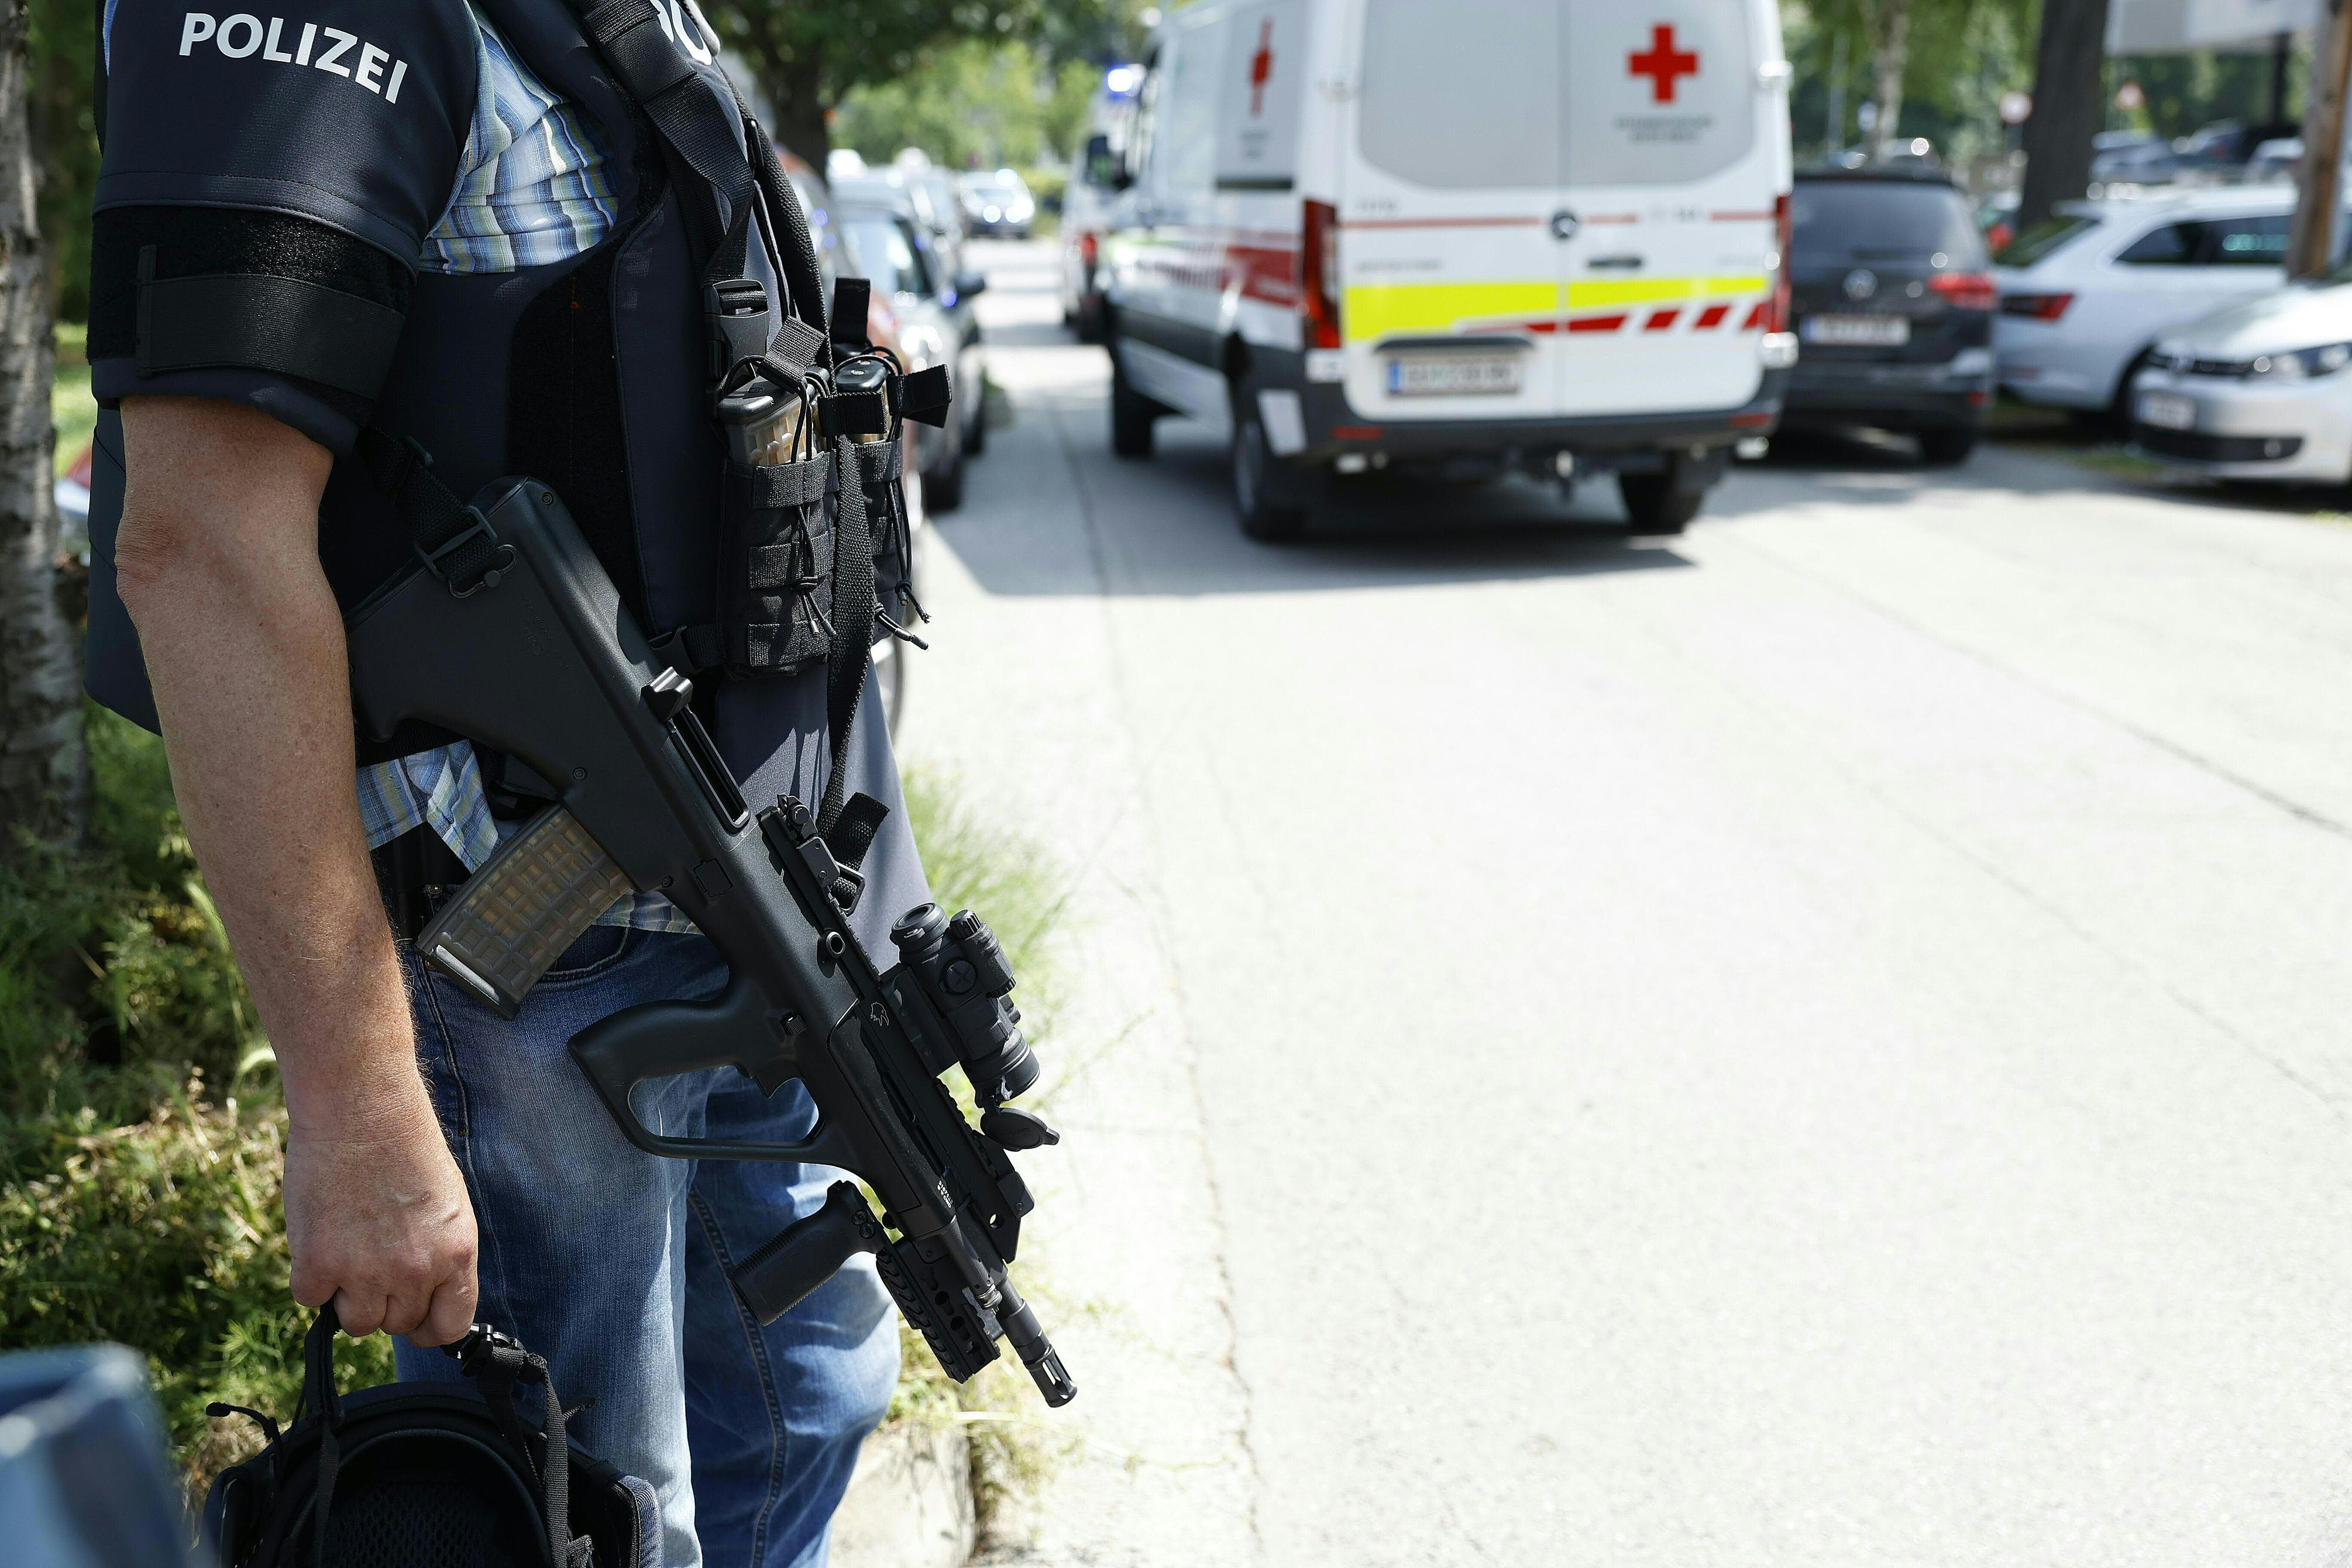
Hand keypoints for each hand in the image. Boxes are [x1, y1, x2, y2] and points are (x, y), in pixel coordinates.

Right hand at [285, 1077, 478, 1346]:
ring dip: (348, 1295)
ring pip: (356, 1323)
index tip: (414, 1316)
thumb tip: (420, 1295)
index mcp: (456, 1253)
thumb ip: (436, 1255)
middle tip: (372, 1259)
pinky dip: (311, 1276)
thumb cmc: (405, 1146)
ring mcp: (365, 1271)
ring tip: (348, 1246)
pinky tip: (320, 1235)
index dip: (428, 1325)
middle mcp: (415, 1270)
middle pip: (396, 1324)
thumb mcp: (444, 1205)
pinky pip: (311, 1299)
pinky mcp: (317, 1265)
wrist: (361, 1108)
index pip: (449, 1326)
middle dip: (385, 1301)